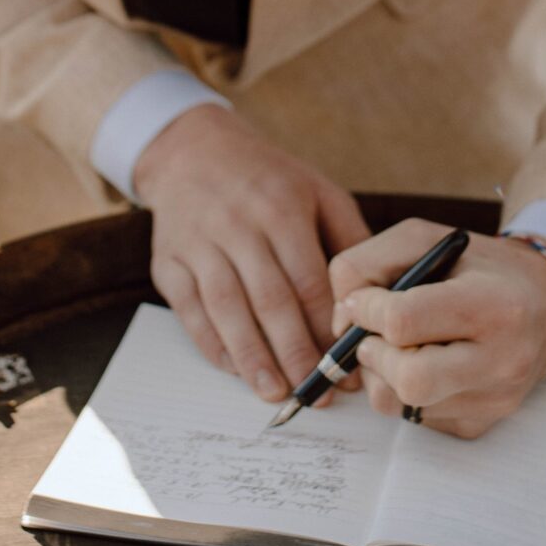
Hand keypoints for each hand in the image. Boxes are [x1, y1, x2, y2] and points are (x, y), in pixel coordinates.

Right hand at [134, 104, 367, 403]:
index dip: (328, 327)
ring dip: (253, 357)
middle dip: (295, 352)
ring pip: (227, 309)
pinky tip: (236, 370)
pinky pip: (189, 311)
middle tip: (317, 392)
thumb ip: (349, 239)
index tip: (348, 363)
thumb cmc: (269, 181)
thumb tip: (377, 296)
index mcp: (281, 208)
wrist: (193, 152)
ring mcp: (198, 244)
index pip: (308, 279)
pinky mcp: (168, 263)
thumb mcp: (318, 192)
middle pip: (270, 300)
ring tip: (276, 393)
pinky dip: (212, 345)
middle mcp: (237, 225)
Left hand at [328, 218, 545, 439]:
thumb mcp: (426, 239)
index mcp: (495, 306)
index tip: (366, 301)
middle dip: (373, 354)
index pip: (403, 323)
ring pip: (401, 406)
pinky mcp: (481, 424)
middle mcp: (503, 360)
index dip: (367, 311)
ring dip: (381, 374)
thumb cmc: (480, 267)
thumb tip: (341, 320)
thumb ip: (367, 265)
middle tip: (376, 333)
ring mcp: (494, 399)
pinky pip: (415, 419)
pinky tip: (424, 362)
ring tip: (398, 346)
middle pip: (407, 381)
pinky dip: (404, 392)